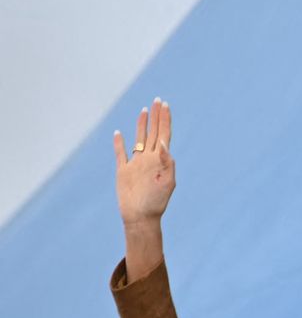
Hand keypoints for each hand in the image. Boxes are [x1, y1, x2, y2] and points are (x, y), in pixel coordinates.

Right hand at [114, 98, 174, 226]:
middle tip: (158, 100)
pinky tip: (118, 133)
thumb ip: (166, 162)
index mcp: (161, 160)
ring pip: (138, 139)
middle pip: (152, 132)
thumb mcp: (167, 182)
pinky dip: (119, 143)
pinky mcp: (123, 171)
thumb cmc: (157, 202)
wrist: (141, 217)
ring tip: (144, 111)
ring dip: (141, 125)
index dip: (165, 120)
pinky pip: (120, 153)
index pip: (163, 134)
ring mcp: (136, 164)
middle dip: (156, 117)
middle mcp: (149, 158)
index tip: (166, 105)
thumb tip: (162, 143)